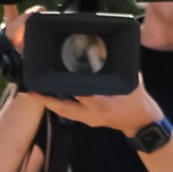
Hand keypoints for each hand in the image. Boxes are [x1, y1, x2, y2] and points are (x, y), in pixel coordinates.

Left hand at [35, 77, 163, 134]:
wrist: (140, 121)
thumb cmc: (137, 99)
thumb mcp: (129, 78)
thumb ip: (114, 65)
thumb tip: (101, 50)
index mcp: (101, 103)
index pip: (78, 93)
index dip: (64, 86)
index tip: (50, 79)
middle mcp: (91, 114)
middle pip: (62, 106)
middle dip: (46, 99)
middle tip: (31, 90)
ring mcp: (88, 119)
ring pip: (62, 111)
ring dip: (49, 103)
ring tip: (35, 93)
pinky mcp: (87, 121)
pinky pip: (68, 113)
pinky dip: (58, 105)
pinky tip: (50, 98)